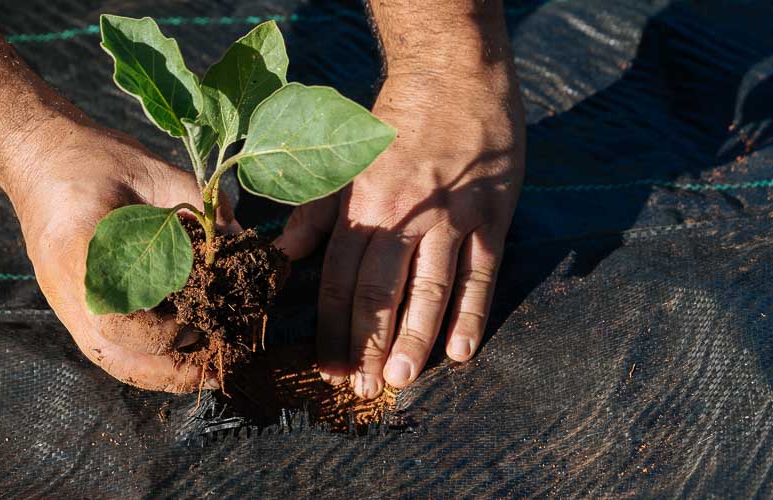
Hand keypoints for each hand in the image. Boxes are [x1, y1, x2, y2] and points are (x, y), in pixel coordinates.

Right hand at [7, 122, 237, 391]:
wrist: (36, 157)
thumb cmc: (90, 159)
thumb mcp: (148, 170)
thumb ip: (195, 203)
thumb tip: (241, 237)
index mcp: (80, 257)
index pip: (124, 321)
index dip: (172, 329)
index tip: (210, 310)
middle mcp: (69, 295)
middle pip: (124, 359)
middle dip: (178, 365)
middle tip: (226, 351)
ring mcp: (69, 309)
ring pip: (120, 365)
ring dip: (167, 372)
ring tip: (212, 366)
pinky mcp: (77, 311)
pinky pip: (115, 352)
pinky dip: (153, 361)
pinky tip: (188, 353)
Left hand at [275, 68, 524, 397]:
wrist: (453, 75)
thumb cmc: (394, 122)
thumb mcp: (345, 161)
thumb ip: (314, 211)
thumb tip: (283, 255)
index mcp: (364, 205)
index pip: (342, 280)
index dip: (333, 329)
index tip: (328, 367)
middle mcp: (403, 216)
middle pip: (380, 292)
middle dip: (367, 345)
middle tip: (360, 390)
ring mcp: (450, 219)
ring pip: (430, 290)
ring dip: (413, 338)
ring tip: (399, 380)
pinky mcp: (490, 217)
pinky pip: (481, 274)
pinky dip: (472, 314)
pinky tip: (461, 350)